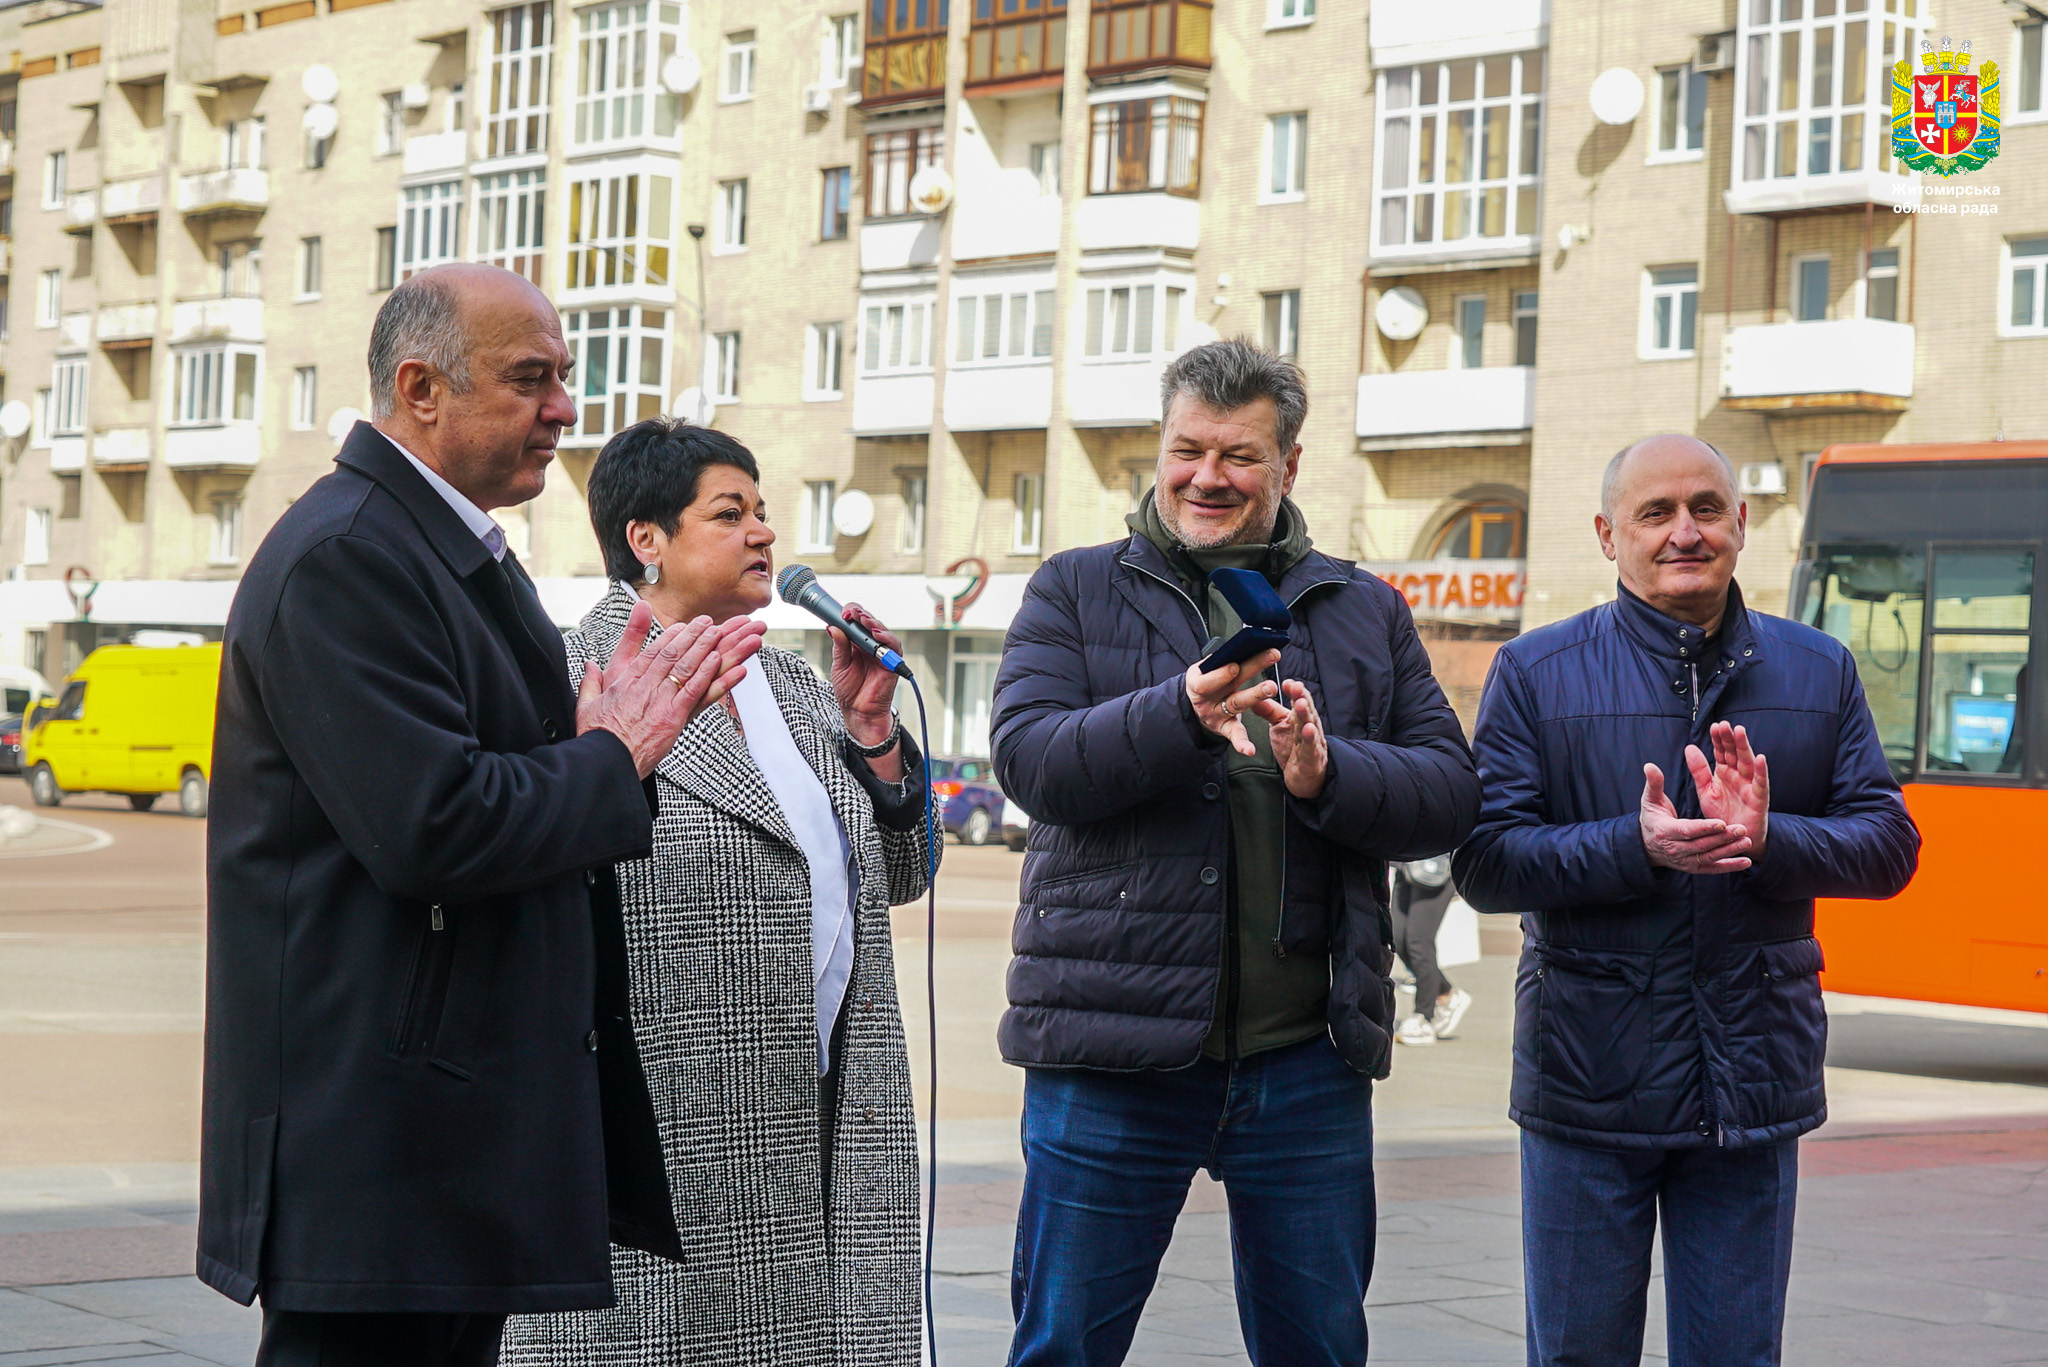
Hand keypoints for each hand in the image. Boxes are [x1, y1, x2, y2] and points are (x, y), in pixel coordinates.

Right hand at [576, 602, 764, 777]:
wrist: (606, 761)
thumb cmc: (598, 738)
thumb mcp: (586, 704)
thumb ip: (590, 682)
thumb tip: (588, 665)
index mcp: (626, 682)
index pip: (651, 652)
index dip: (669, 637)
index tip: (681, 626)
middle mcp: (645, 686)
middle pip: (672, 654)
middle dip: (691, 635)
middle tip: (706, 622)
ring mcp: (660, 701)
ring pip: (685, 667)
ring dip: (703, 647)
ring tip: (716, 632)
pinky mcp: (673, 717)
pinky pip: (693, 691)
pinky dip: (706, 673)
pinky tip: (717, 660)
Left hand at [831, 604, 906, 781]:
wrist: (858, 712)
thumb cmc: (850, 690)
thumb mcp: (839, 665)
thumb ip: (839, 646)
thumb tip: (833, 627)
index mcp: (857, 643)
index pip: (856, 621)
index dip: (850, 614)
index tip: (841, 613)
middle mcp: (871, 645)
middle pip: (869, 622)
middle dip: (860, 614)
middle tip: (850, 613)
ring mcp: (882, 652)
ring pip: (882, 630)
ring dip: (873, 622)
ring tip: (862, 620)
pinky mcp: (892, 662)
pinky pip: (893, 646)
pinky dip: (886, 638)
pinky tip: (876, 634)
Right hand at [1185, 649, 1281, 757]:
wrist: (1194, 707)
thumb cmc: (1205, 682)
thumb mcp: (1203, 670)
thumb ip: (1217, 660)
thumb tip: (1242, 643)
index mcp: (1197, 683)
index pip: (1206, 680)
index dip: (1220, 674)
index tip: (1234, 666)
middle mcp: (1206, 700)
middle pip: (1230, 686)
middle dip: (1250, 673)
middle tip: (1264, 665)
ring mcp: (1216, 715)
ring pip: (1237, 704)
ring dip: (1255, 695)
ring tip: (1271, 687)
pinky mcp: (1225, 728)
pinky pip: (1234, 736)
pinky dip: (1241, 743)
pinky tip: (1249, 750)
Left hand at [1266, 680, 1329, 799]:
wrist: (1305, 778)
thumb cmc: (1293, 748)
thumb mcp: (1278, 727)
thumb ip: (1268, 711)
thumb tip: (1254, 694)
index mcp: (1301, 718)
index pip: (1299, 701)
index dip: (1294, 691)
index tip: (1288, 682)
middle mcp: (1309, 727)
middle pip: (1306, 710)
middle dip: (1301, 698)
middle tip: (1296, 687)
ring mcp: (1313, 743)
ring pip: (1310, 726)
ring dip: (1306, 715)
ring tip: (1300, 703)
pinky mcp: (1312, 759)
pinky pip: (1311, 748)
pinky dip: (1310, 739)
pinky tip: (1308, 729)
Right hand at [1640, 761, 1751, 873]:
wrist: (1646, 846)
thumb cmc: (1652, 818)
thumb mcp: (1650, 801)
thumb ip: (1654, 784)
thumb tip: (1650, 765)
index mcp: (1665, 831)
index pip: (1687, 830)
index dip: (1705, 828)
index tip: (1721, 822)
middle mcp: (1675, 849)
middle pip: (1702, 844)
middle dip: (1723, 838)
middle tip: (1742, 828)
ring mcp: (1685, 861)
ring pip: (1710, 857)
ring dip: (1729, 851)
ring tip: (1747, 841)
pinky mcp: (1693, 868)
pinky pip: (1713, 869)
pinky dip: (1730, 866)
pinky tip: (1746, 861)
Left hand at [1688, 721, 1769, 861]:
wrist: (1732, 838)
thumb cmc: (1721, 814)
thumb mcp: (1705, 791)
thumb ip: (1699, 770)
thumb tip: (1689, 747)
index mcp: (1724, 772)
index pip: (1721, 752)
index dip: (1718, 740)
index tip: (1713, 726)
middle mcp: (1738, 776)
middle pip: (1734, 753)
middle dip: (1729, 739)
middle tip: (1724, 724)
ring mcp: (1750, 785)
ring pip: (1747, 763)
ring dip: (1744, 747)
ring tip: (1739, 731)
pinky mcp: (1759, 799)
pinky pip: (1761, 783)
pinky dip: (1761, 770)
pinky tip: (1760, 758)